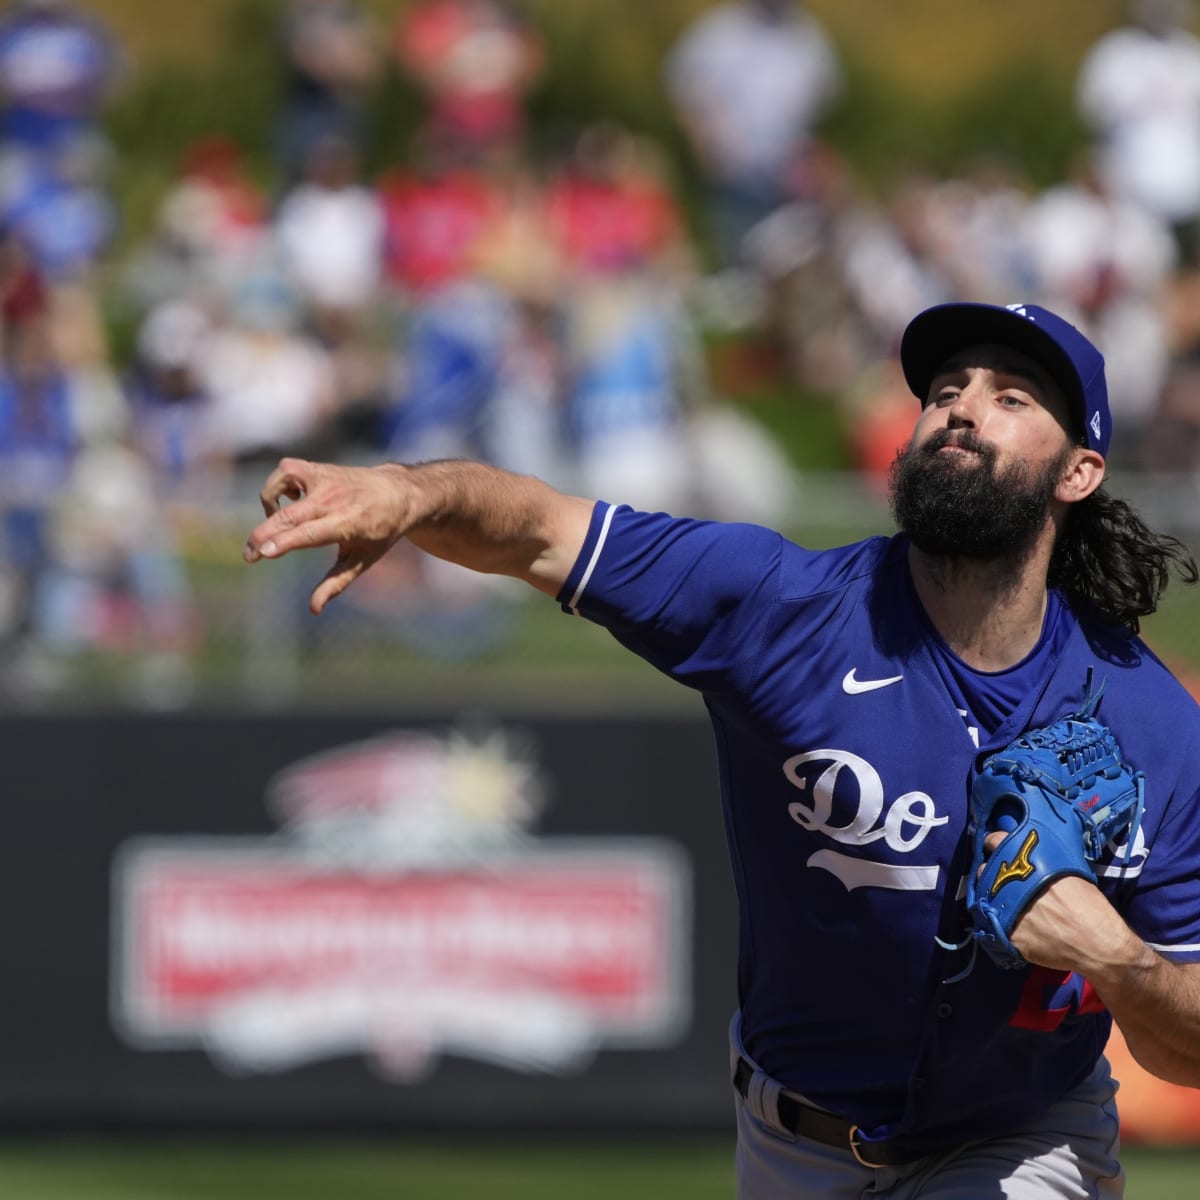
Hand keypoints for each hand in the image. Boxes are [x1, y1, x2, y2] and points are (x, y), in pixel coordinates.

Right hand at [243, 457, 411, 612]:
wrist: (399, 493)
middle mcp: (334, 499)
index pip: (310, 533)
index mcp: (348, 524)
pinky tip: (291, 501)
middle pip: (289, 515)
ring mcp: (324, 479)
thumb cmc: (380, 532)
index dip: (285, 542)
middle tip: (250, 556)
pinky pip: (286, 471)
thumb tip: (313, 609)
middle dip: (263, 535)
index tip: (262, 553)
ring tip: (278, 524)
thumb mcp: (364, 561)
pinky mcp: (317, 467)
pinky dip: (279, 485)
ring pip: (280, 484)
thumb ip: (336, 583)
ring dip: (269, 504)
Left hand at [979, 832, 1141, 974]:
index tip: (995, 845)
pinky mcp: (1005, 933)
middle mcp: (1008, 883)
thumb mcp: (1068, 872)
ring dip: (993, 895)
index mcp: (1026, 862)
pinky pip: (993, 922)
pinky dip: (999, 919)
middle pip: (985, 870)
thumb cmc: (1090, 906)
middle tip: (1003, 876)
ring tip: (1005, 899)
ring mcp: (1003, 909)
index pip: (996, 841)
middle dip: (993, 872)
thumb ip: (1043, 862)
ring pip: (985, 895)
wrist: (1098, 944)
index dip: (995, 843)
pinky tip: (1009, 920)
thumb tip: (1034, 858)